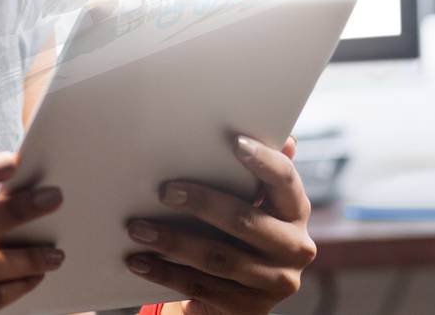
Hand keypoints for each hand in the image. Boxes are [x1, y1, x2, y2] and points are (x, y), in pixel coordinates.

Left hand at [124, 136, 314, 314]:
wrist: (242, 298)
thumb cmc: (243, 234)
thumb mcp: (256, 205)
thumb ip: (261, 176)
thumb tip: (286, 137)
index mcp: (297, 212)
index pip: (285, 180)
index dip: (263, 161)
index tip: (234, 143)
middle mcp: (295, 248)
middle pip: (245, 221)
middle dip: (202, 204)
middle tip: (164, 191)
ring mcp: (275, 283)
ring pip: (218, 258)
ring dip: (172, 242)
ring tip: (137, 228)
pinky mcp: (249, 309)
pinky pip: (200, 288)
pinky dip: (165, 273)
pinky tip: (139, 261)